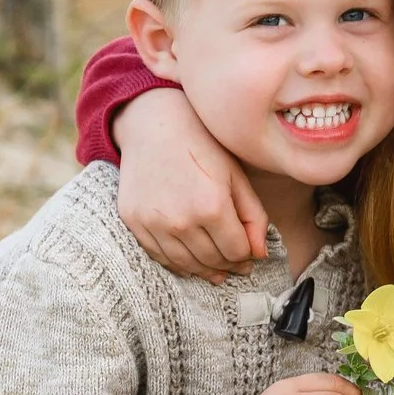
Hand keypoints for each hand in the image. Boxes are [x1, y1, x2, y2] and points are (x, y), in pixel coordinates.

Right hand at [112, 89, 268, 282]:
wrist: (153, 124)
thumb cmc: (201, 145)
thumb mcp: (236, 176)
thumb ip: (253, 216)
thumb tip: (260, 253)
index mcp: (212, 206)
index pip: (237, 251)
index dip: (248, 256)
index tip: (250, 254)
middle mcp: (181, 220)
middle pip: (213, 260)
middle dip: (229, 265)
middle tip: (237, 264)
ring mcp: (153, 224)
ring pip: (186, 264)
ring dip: (206, 270)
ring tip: (217, 269)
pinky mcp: (134, 222)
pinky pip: (159, 257)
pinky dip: (178, 264)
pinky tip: (191, 262)